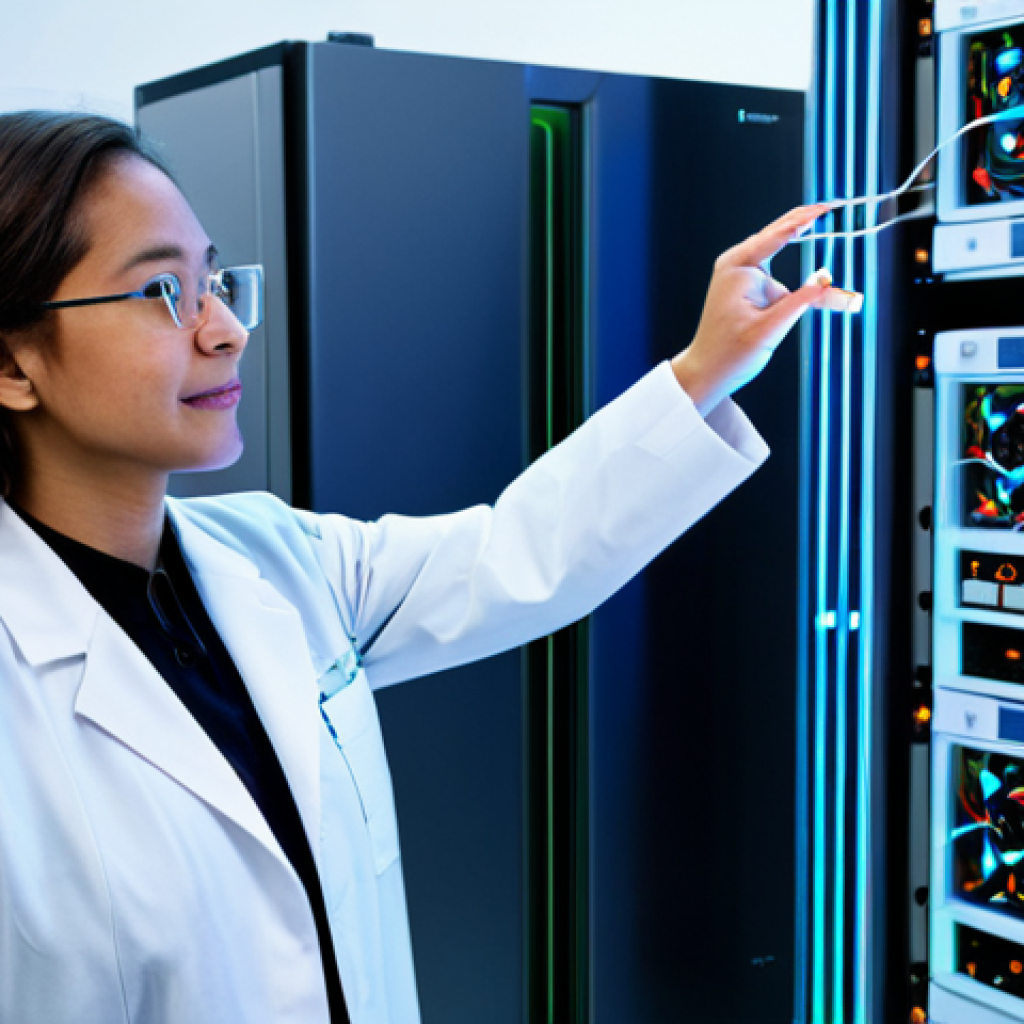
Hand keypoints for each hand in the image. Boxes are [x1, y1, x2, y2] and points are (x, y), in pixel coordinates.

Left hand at [671, 204, 860, 414]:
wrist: (707, 370)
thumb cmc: (730, 353)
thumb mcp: (772, 328)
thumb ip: (803, 302)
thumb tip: (829, 280)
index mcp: (737, 267)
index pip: (778, 235)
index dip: (805, 219)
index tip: (827, 207)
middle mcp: (736, 263)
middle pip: (778, 234)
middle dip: (805, 223)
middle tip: (834, 208)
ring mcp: (739, 271)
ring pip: (778, 249)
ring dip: (801, 240)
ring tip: (825, 225)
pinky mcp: (745, 283)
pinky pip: (773, 264)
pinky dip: (792, 258)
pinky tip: (807, 246)